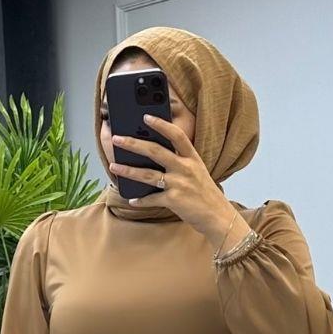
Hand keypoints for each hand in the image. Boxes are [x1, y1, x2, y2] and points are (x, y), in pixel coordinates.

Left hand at [109, 114, 250, 252]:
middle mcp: (185, 168)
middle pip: (155, 151)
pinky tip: (132, 199)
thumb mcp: (197, 172)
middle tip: (117, 139)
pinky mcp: (174, 201)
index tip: (146, 116)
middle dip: (133, 144)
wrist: (218, 217)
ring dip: (128, 170)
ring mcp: (179, 184)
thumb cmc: (206, 194)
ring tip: (114, 167)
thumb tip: (155, 155)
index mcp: (192, 158)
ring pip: (148, 174)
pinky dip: (141, 200)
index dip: (161, 124)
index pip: (176, 135)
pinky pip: (152, 199)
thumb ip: (181, 162)